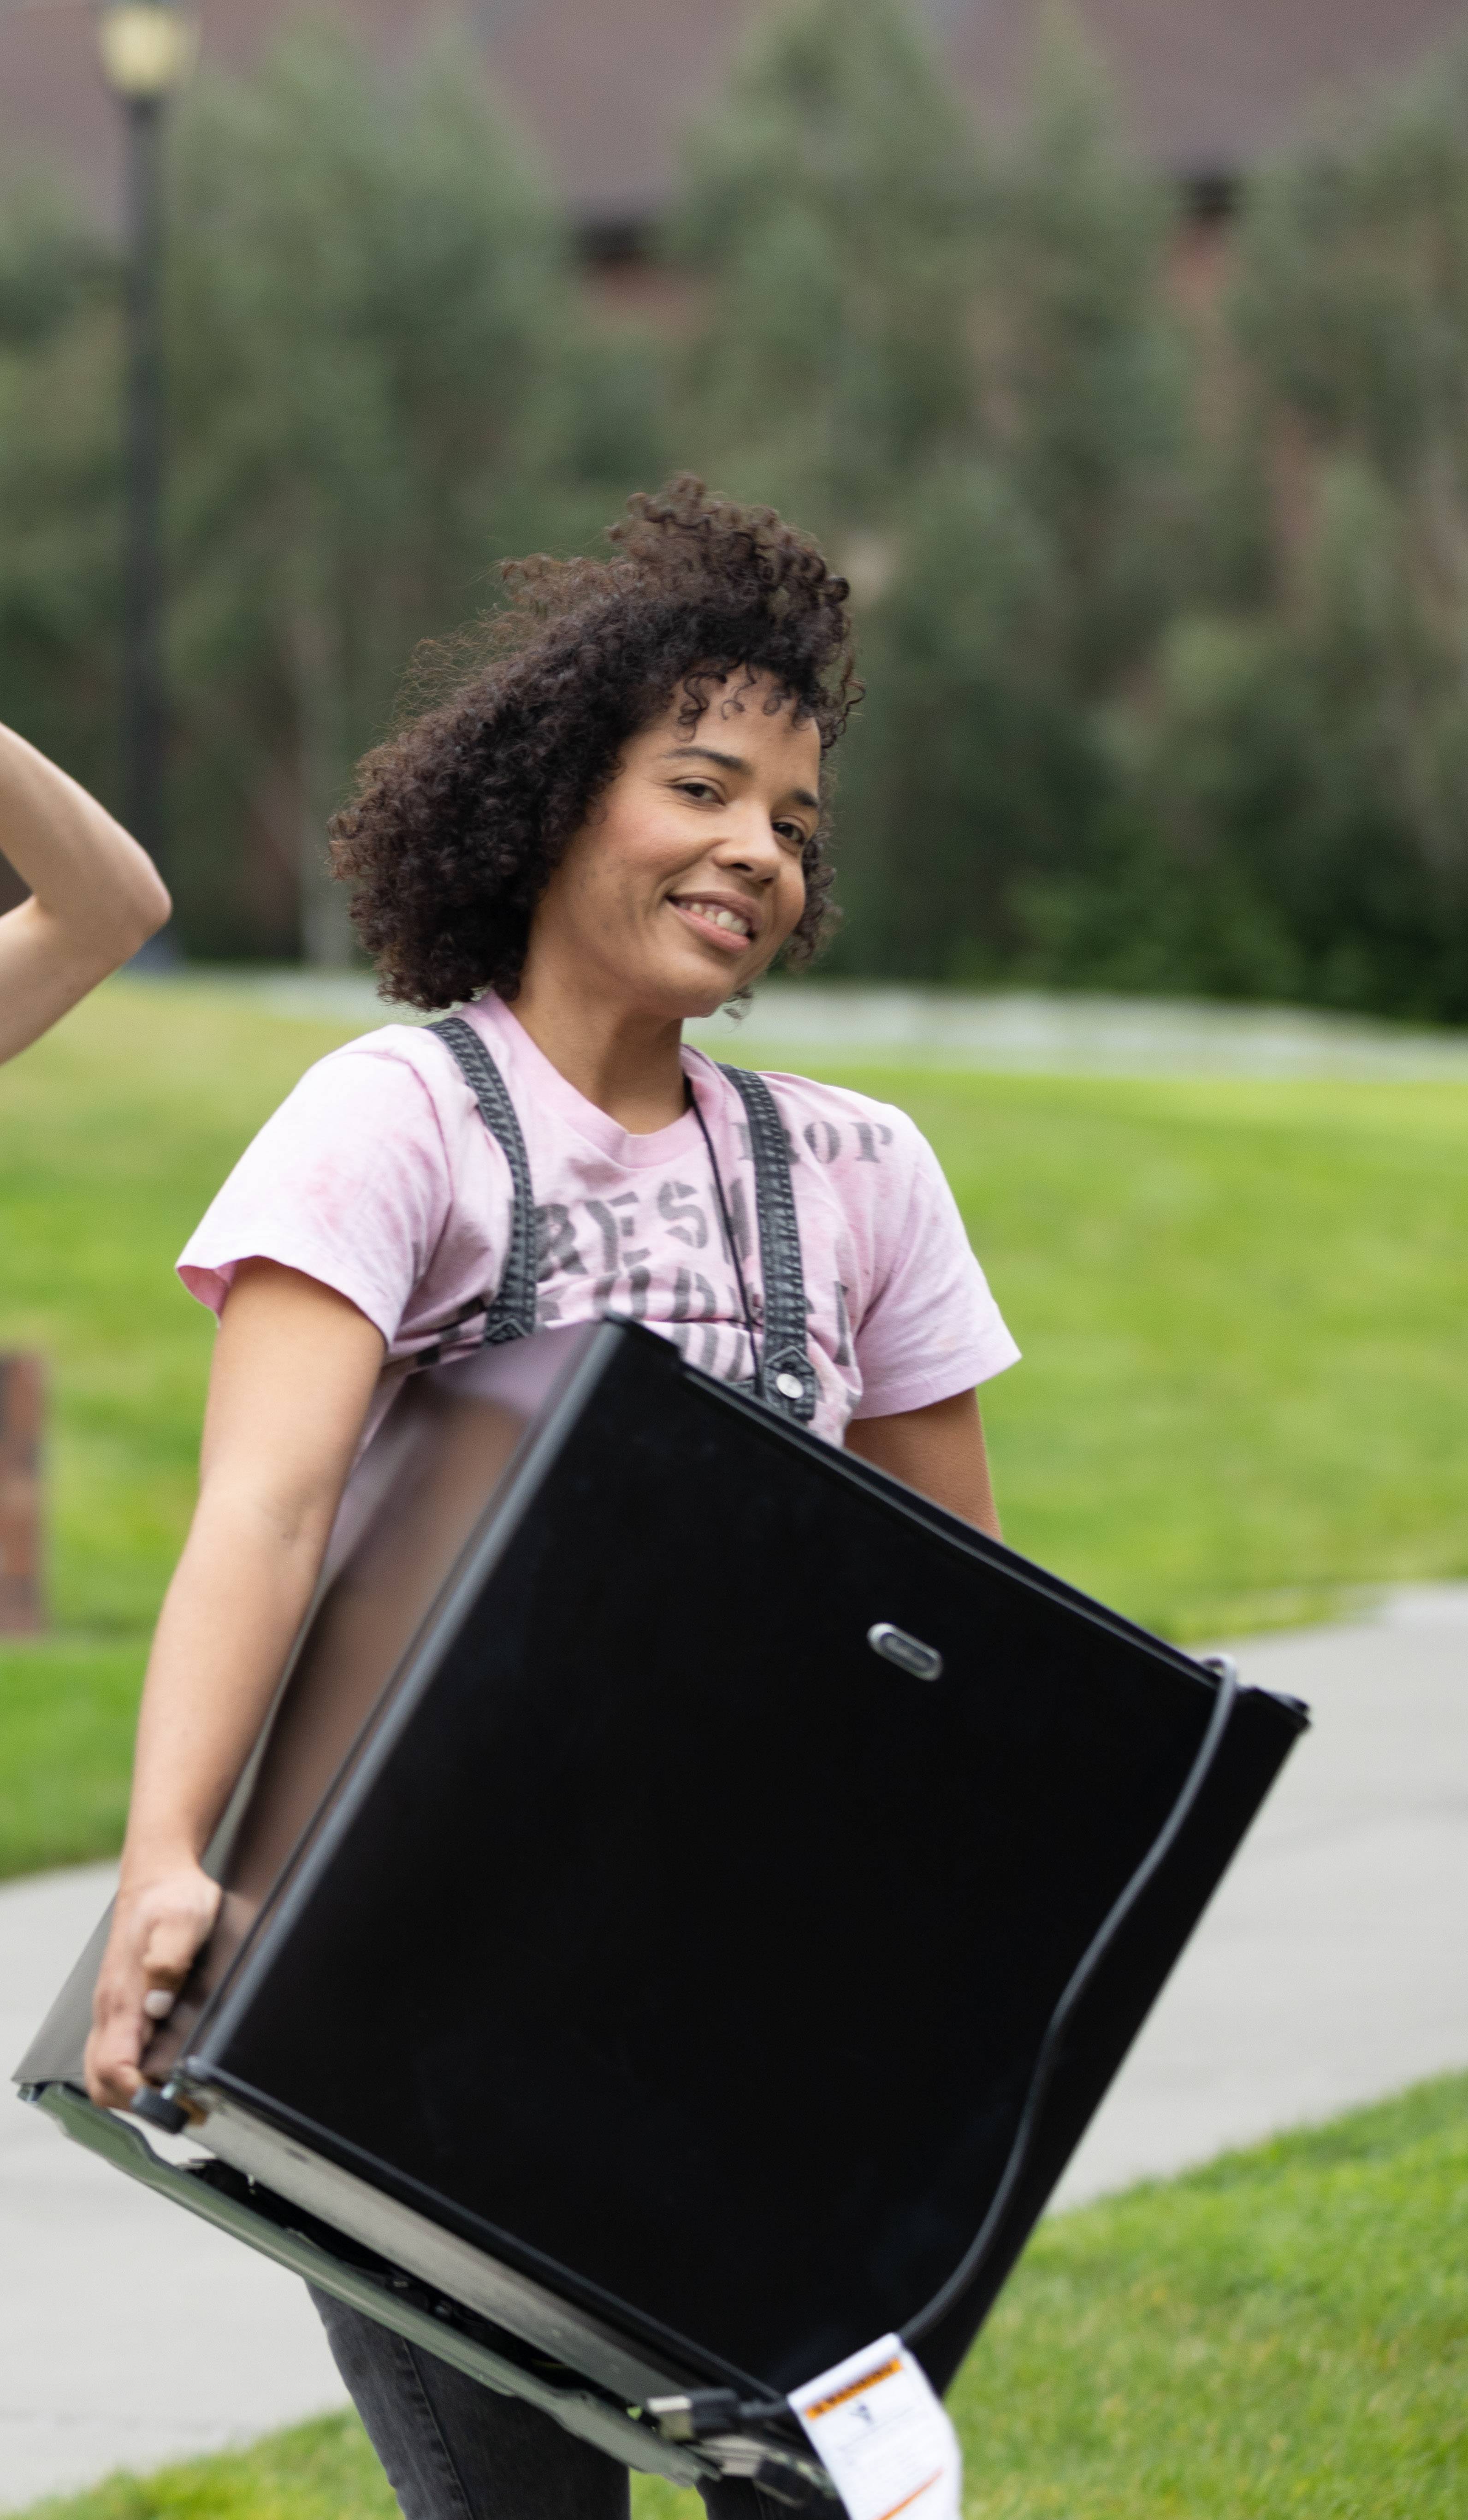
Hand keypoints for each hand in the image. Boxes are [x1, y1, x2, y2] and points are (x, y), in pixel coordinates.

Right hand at [84, 1863, 220, 2108]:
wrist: (158, 1876)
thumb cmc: (173, 1898)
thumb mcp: (184, 1921)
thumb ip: (170, 1960)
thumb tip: (159, 2003)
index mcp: (123, 1997)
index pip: (113, 2068)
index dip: (138, 2095)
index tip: (168, 2103)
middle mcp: (111, 2010)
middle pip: (101, 2082)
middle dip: (132, 2105)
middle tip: (174, 2107)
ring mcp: (113, 2010)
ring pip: (104, 2071)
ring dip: (131, 2092)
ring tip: (172, 2096)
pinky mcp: (122, 2006)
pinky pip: (115, 2053)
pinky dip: (130, 2074)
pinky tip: (160, 2071)